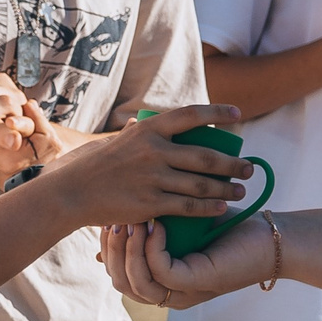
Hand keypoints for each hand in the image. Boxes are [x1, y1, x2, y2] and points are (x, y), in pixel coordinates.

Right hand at [34, 104, 252, 227]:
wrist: (72, 193)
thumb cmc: (93, 166)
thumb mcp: (113, 141)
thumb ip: (134, 133)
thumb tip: (141, 120)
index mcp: (147, 131)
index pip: (190, 115)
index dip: (217, 112)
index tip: (238, 114)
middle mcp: (153, 151)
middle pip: (205, 156)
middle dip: (232, 163)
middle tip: (249, 168)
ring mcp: (153, 178)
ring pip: (200, 184)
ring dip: (225, 188)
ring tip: (241, 191)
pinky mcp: (150, 204)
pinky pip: (187, 207)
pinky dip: (208, 208)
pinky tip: (220, 208)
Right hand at [100, 213, 271, 309]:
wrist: (273, 240)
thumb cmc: (230, 230)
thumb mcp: (180, 227)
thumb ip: (151, 229)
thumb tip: (116, 223)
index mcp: (165, 285)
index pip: (119, 278)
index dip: (108, 251)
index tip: (108, 220)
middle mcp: (171, 295)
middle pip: (121, 284)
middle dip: (112, 250)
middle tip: (114, 220)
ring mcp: (184, 293)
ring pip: (136, 282)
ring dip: (128, 249)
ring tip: (131, 221)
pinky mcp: (198, 283)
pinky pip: (161, 272)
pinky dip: (151, 248)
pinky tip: (156, 225)